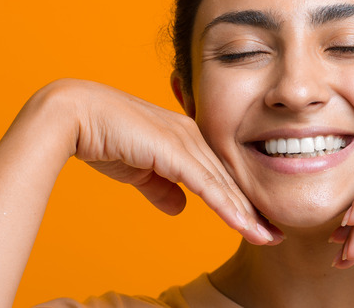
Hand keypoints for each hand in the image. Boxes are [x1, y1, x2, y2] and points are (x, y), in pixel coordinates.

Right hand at [54, 79, 280, 244]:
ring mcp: (187, 141)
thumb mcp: (140, 170)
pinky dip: (228, 207)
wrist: (76, 116)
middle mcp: (194, 136)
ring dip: (247, 214)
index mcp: (188, 138)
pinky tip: (244, 225)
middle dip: (254, 210)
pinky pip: (208, 185)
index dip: (240, 201)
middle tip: (276, 234)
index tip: (258, 224)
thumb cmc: (105, 137)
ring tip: (268, 237)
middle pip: (231, 180)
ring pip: (225, 185)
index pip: (221, 175)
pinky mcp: (176, 150)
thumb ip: (162, 188)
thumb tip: (180, 208)